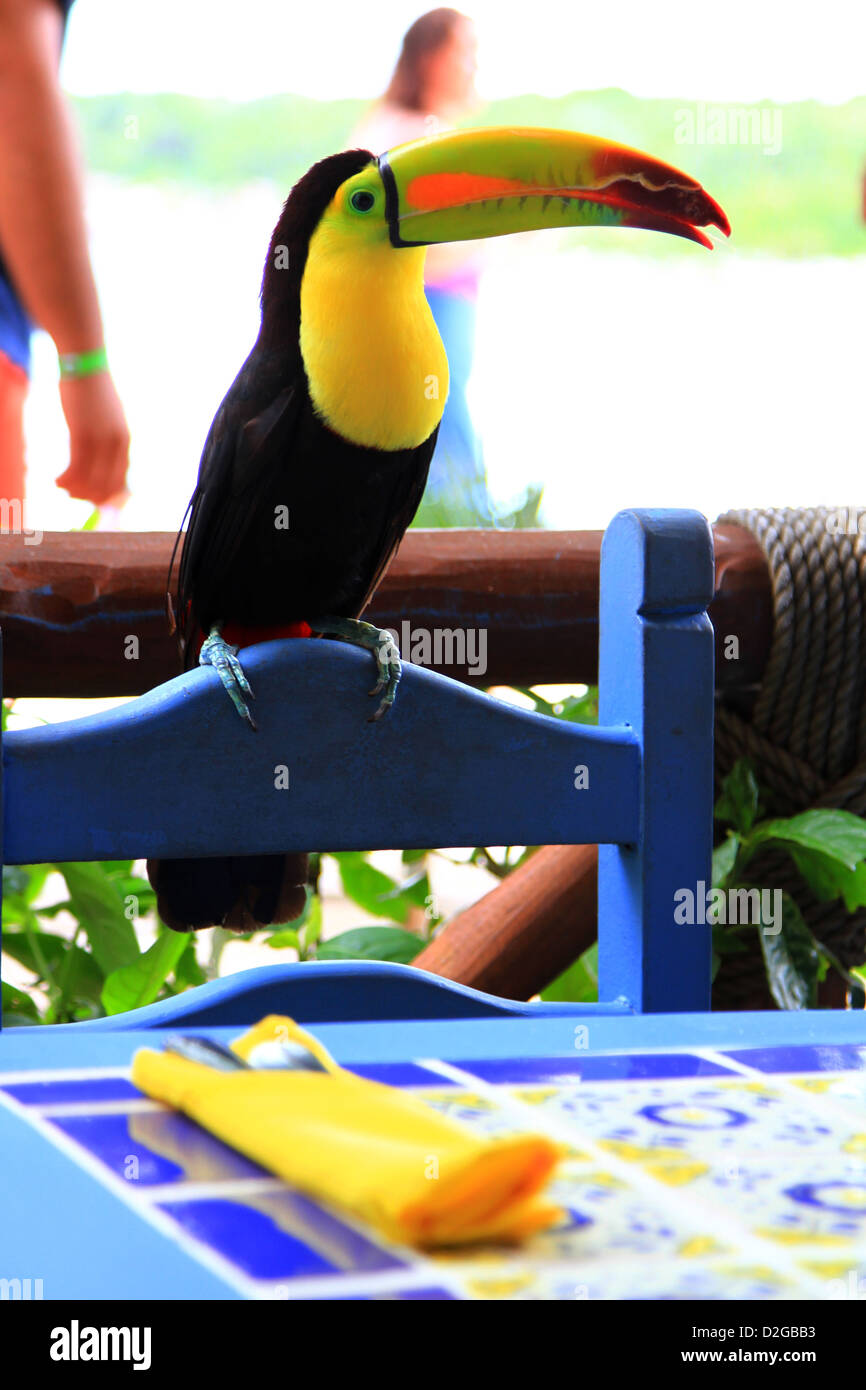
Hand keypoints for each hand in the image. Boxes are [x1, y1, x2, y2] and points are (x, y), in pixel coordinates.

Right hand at [56, 372, 130, 506]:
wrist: (85, 364)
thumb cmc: (93, 392)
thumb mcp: (108, 419)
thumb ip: (109, 441)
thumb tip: (102, 466)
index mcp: (126, 441)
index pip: (121, 480)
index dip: (107, 495)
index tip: (93, 500)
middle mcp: (117, 444)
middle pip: (106, 485)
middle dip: (89, 496)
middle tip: (72, 496)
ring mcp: (100, 440)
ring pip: (89, 480)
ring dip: (74, 490)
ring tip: (61, 486)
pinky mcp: (81, 434)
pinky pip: (75, 469)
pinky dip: (65, 479)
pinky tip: (56, 480)